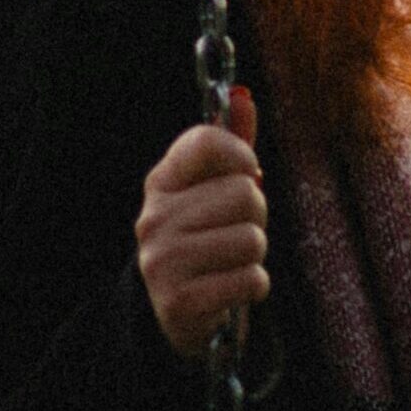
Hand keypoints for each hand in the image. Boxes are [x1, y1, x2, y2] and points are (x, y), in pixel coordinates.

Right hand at [136, 86, 268, 359]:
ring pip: (253, 238)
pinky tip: (233, 288)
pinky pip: (252, 279)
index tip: (245, 174)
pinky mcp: (181, 301)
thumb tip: (242, 97)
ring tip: (232, 262)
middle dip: (256, 215)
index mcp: (161, 182)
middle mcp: (154, 217)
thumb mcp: (212, 192)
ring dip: (256, 255)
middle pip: (245, 192)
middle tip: (235, 232)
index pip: (206, 140)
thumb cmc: (204, 240)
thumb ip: (230, 145)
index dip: (241, 154)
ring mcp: (163, 260)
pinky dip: (254, 286)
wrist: (174, 313)